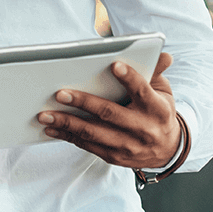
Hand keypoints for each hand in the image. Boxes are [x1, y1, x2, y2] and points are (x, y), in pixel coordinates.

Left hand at [37, 51, 181, 168]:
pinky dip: (67, 136)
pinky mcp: (115, 157)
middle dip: (83, 102)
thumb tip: (163, 54)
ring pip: (93, 133)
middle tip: (60, 93)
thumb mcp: (162, 91)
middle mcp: (143, 129)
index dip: (130, 79)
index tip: (115, 65)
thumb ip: (156, 72)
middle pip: (110, 113)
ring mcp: (128, 146)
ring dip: (67, 123)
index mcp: (157, 109)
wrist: (167, 150)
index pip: (142, 91)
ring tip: (45, 114)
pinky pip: (88, 146)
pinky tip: (51, 127)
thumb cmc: (159, 112)